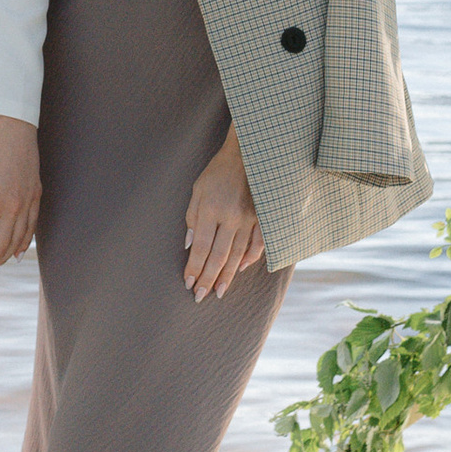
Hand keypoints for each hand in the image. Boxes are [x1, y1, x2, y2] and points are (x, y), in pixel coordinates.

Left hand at [183, 126, 263, 300]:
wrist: (247, 155)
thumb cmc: (217, 172)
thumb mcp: (198, 190)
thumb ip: (193, 218)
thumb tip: (190, 247)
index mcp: (212, 209)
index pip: (201, 248)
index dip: (194, 267)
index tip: (188, 282)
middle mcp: (232, 217)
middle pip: (219, 257)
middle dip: (208, 279)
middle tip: (200, 296)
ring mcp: (250, 219)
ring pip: (238, 255)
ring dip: (228, 276)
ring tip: (219, 292)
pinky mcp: (262, 218)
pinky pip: (257, 244)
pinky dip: (250, 259)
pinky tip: (241, 270)